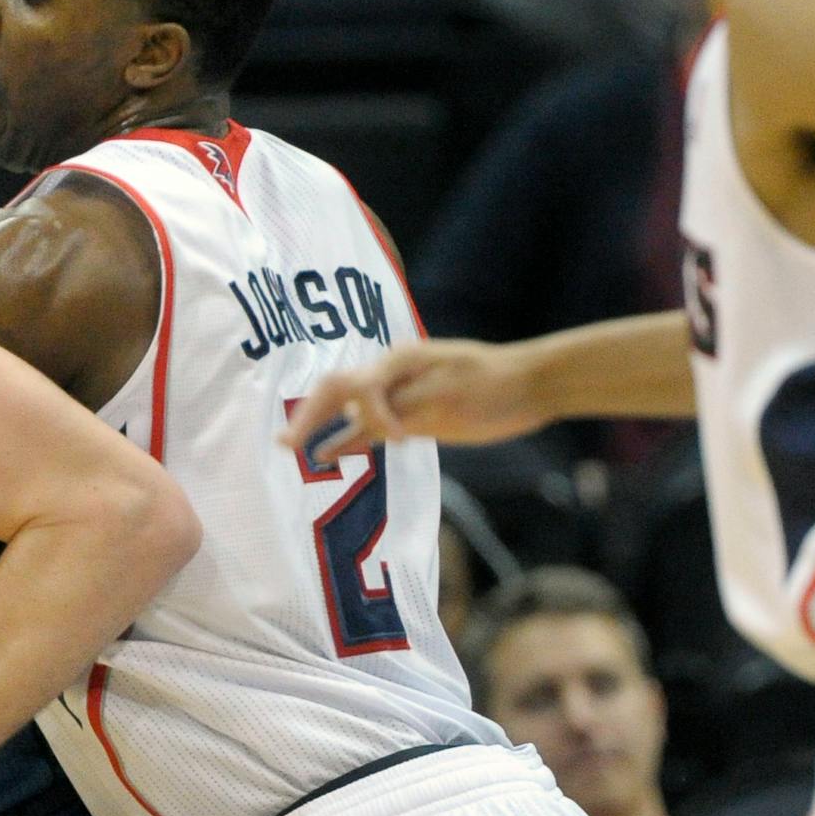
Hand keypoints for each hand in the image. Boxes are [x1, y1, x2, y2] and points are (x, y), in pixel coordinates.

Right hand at [277, 338, 547, 464]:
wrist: (530, 385)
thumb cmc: (494, 384)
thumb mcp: (451, 392)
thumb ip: (406, 406)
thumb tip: (371, 425)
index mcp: (398, 361)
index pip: (358, 386)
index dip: (368, 414)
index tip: (399, 438)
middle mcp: (390, 376)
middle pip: (335, 392)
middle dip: (308, 416)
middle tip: (284, 445)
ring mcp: (398, 396)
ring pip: (345, 409)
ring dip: (317, 426)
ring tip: (288, 447)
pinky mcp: (410, 417)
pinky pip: (367, 428)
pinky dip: (344, 440)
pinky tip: (326, 454)